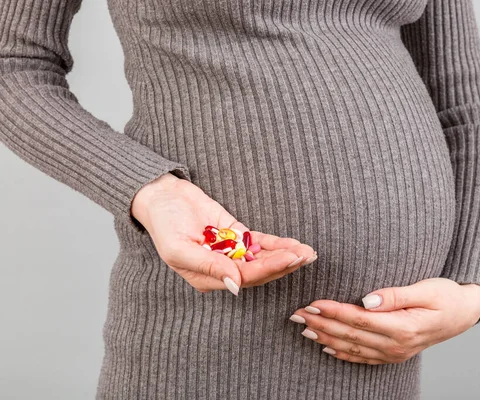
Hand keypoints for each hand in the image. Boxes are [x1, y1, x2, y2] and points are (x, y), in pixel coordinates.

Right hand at [131, 173, 316, 294]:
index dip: (268, 268)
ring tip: (307, 252)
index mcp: (207, 279)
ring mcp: (230, 252)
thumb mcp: (178, 248)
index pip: (245, 277)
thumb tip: (235, 285)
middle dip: (283, 264)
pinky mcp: (236, 235)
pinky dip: (277, 244)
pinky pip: (259, 242)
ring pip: (262, 258)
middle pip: (259, 271)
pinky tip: (295, 245)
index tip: (289, 258)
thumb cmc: (164, 224)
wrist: (162, 196)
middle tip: (305, 256)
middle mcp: (222, 269)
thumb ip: (208, 266)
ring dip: (285, 255)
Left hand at [289, 278, 479, 364]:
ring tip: (304, 328)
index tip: (313, 302)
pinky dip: (343, 353)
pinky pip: (363, 358)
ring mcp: (395, 353)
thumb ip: (394, 295)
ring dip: (326, 337)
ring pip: (353, 348)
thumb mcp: (425, 289)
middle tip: (297, 314)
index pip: (358, 319)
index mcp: (402, 327)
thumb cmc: (446, 296)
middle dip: (321, 324)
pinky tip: (326, 347)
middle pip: (350, 335)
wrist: (465, 313)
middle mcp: (396, 345)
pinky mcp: (395, 354)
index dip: (333, 311)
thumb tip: (366, 300)